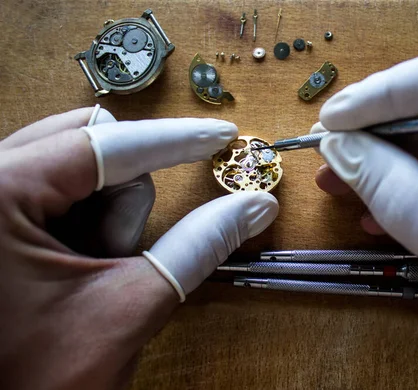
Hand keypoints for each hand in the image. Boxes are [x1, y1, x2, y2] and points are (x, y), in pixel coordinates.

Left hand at [0, 107, 278, 388]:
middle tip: (119, 253)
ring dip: (106, 217)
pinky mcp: (0, 215)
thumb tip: (254, 205)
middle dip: (124, 200)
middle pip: (89, 145)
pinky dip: (88, 220)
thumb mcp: (127, 309)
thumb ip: (197, 247)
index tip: (220, 135)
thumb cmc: (33, 377)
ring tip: (91, 274)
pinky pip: (61, 191)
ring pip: (78, 169)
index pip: (107, 144)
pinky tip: (78, 265)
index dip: (175, 140)